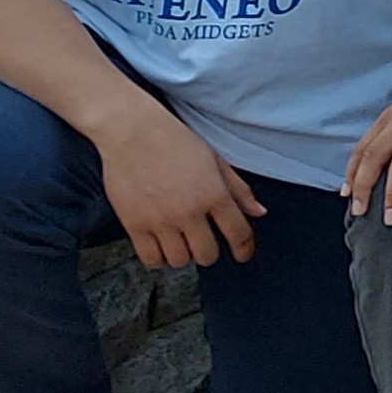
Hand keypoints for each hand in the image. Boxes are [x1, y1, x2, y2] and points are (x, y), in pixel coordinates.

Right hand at [92, 93, 266, 268]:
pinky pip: (151, 259)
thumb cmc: (175, 142)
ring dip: (183, 254)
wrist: (132, 132)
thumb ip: (238, 190)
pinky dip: (158, 258)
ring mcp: (160, 220)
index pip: (238, 234)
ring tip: (180, 240)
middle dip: (210, 252)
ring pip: (179, 260)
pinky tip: (161, 245)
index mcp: (214, 194)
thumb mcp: (215, 161)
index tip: (243, 255)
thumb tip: (259, 212)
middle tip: (204, 241)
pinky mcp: (134, 225)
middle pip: (207, 255)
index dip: (245, 249)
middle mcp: (189, 212)